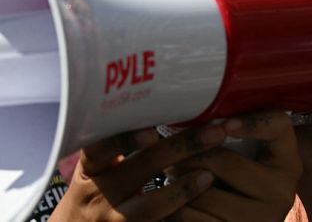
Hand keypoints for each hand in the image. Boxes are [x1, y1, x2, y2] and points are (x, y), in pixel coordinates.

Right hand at [50, 123, 226, 220]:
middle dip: (180, 148)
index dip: (125, 139)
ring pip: (149, 207)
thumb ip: (125, 143)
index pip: (102, 146)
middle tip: (214, 133)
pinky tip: (204, 206)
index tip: (152, 132)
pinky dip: (182, 213)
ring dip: (183, 189)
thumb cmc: (97, 193)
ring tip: (208, 175)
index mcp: (92, 168)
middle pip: (139, 169)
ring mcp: (112, 220)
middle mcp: (98, 194)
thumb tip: (172, 106)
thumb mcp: (100, 168)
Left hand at [166, 111, 301, 220]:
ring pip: (207, 195)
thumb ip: (235, 135)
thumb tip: (196, 115)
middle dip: (194, 156)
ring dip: (180, 185)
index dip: (252, 123)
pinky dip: (180, 211)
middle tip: (174, 154)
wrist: (247, 221)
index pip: (278, 127)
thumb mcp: (252, 158)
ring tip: (173, 177)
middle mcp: (282, 191)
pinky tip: (178, 204)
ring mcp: (263, 218)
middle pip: (229, 163)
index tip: (224, 123)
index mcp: (288, 162)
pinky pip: (196, 220)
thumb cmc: (241, 184)